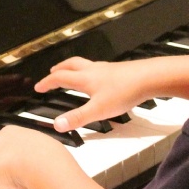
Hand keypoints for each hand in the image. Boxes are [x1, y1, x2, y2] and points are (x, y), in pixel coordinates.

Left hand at [0, 125, 75, 188]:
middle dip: (3, 172)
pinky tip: (15, 185)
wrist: (41, 162)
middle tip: (22, 176)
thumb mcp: (41, 148)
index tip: (21, 168)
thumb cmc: (48, 156)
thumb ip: (27, 152)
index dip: (10, 163)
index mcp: (11, 133)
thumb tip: (26, 160)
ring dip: (6, 182)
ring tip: (21, 179)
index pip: (3, 149)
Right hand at [34, 57, 148, 131]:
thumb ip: (77, 117)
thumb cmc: (124, 91)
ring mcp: (106, 69)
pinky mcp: (118, 70)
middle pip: (71, 65)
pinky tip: (98, 79)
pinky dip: (90, 70)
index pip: (59, 78)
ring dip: (74, 67)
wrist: (150, 78)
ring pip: (85, 64)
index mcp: (85, 78)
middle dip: (59, 69)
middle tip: (52, 72)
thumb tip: (57, 124)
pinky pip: (98, 68)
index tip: (39, 87)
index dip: (47, 82)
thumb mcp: (98, 110)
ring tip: (73, 73)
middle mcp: (93, 70)